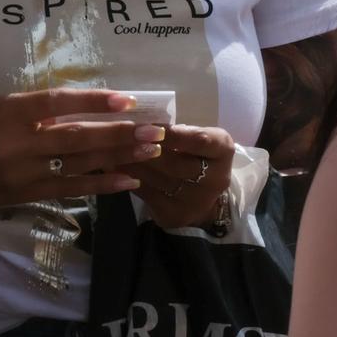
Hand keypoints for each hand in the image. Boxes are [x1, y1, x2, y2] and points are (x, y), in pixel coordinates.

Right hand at [0, 90, 156, 220]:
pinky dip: (102, 184)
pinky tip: (128, 180)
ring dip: (119, 158)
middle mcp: (17, 141)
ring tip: (152, 151)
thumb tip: (94, 105)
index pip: (59, 102)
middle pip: (77, 136)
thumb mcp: (2, 108)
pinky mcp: (26, 195)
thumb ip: (41, 108)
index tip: (129, 100)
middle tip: (157, 130)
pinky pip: (71, 189)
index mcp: (10, 112)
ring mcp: (22, 172)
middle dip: (121, 134)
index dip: (95, 101)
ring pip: (79, 163)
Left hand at [121, 124, 236, 229]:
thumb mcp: (197, 138)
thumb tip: (142, 122)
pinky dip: (128, 179)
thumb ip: (179, 131)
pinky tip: (115, 168)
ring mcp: (195, 200)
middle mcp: (215, 178)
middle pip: (176, 163)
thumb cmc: (195, 156)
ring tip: (113, 151)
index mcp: (223, 151)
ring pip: (158, 180)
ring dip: (132, 165)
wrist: (202, 195)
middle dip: (147, 150)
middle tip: (123, 139)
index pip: (200, 140)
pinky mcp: (175, 214)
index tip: (150, 126)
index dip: (174, 134)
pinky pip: (147, 195)